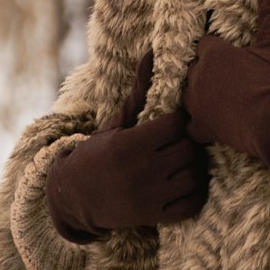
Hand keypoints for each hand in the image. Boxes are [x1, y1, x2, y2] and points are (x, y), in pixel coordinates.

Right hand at [46, 50, 208, 241]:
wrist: (74, 196)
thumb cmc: (98, 152)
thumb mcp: (116, 122)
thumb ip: (139, 91)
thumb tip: (152, 52)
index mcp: (129, 144)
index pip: (176, 123)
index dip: (178, 119)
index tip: (172, 121)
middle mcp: (140, 172)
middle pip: (188, 149)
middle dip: (188, 141)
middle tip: (182, 140)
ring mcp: (148, 197)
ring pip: (194, 176)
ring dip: (194, 166)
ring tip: (185, 159)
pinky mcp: (153, 217)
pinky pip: (191, 204)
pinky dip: (195, 192)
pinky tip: (185, 182)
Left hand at [181, 0, 269, 191]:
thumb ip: (269, 9)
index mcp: (213, 53)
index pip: (204, 44)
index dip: (216, 49)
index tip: (229, 55)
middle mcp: (198, 76)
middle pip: (192, 68)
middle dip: (204, 70)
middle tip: (225, 76)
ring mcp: (196, 105)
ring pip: (185, 94)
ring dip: (197, 95)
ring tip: (215, 97)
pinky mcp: (201, 129)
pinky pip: (189, 124)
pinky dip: (197, 124)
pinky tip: (211, 123)